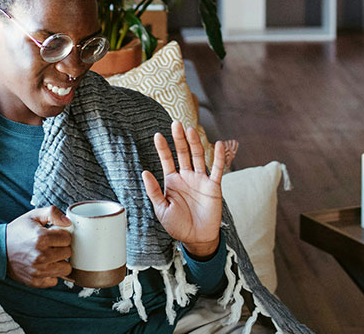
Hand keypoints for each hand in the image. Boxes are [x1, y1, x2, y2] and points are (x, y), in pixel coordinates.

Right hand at [4, 206, 72, 287]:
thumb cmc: (17, 232)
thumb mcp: (33, 216)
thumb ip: (52, 213)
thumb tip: (68, 222)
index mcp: (41, 238)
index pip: (67, 239)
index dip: (62, 235)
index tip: (55, 235)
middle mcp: (41, 256)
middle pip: (68, 253)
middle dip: (62, 248)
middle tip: (51, 245)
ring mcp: (38, 271)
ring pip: (65, 268)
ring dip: (59, 262)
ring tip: (50, 256)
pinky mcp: (35, 281)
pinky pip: (55, 280)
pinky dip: (52, 274)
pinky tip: (44, 266)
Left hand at [142, 121, 225, 258]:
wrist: (196, 238)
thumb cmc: (178, 225)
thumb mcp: (161, 209)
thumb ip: (154, 191)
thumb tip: (145, 172)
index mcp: (172, 181)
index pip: (167, 160)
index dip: (163, 148)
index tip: (158, 135)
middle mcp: (186, 177)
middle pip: (183, 153)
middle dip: (179, 139)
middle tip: (176, 124)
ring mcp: (200, 180)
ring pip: (198, 157)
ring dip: (195, 143)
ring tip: (191, 130)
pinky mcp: (214, 186)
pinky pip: (217, 169)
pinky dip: (218, 157)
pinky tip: (218, 144)